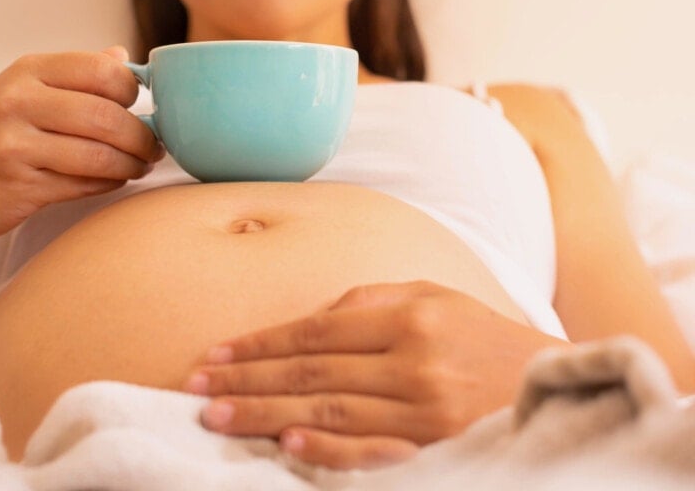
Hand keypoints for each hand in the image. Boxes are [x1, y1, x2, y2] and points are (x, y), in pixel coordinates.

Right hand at [0, 46, 161, 242]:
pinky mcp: (20, 185)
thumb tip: (122, 56)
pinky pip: (85, 184)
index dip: (133, 91)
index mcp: (27, 71)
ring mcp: (15, 145)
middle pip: (107, 116)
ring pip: (100, 155)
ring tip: (141, 166)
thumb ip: (75, 75)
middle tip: (154, 148)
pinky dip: (110, 183)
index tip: (143, 107)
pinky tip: (116, 179)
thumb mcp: (24, 91)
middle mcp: (18, 102)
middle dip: (142, 136)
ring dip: (132, 164)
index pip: (101, 70)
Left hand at [186, 281, 568, 469]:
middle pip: (310, 371)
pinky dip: (325, 451)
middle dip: (245, 381)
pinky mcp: (437, 452)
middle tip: (194, 390)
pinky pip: (370, 453)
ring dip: (264, 415)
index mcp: (412, 317)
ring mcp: (426, 412)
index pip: (315, 330)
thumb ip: (372, 299)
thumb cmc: (486, 339)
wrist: (557, 388)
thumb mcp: (437, 297)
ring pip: (327, 411)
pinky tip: (283, 445)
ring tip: (215, 418)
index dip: (259, 344)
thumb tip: (309, 316)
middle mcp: (415, 362)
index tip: (214, 356)